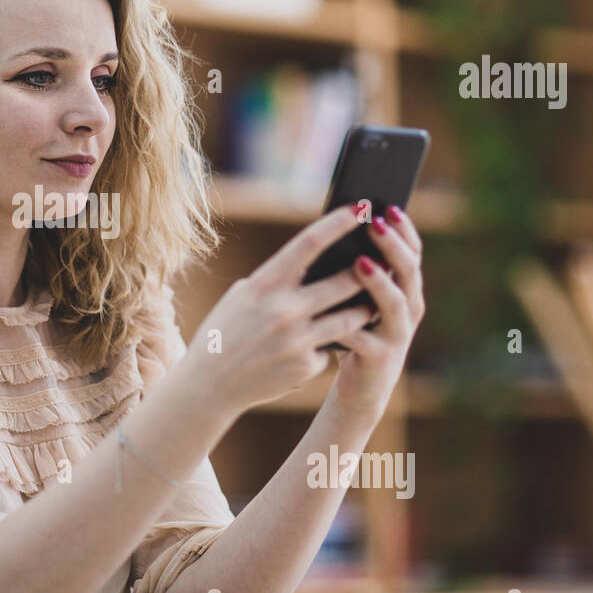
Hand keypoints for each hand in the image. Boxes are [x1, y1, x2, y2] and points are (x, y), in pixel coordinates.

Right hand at [179, 204, 375, 416]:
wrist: (209, 384)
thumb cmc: (224, 332)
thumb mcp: (244, 296)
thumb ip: (278, 280)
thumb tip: (316, 262)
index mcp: (264, 284)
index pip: (310, 243)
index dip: (339, 222)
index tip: (362, 208)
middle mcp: (283, 310)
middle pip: (344, 280)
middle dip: (368, 269)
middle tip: (382, 260)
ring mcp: (297, 340)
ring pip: (351, 317)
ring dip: (364, 308)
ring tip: (368, 303)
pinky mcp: (306, 366)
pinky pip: (330, 348)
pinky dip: (325, 346)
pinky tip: (308, 350)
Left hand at [331, 205, 425, 413]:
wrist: (361, 388)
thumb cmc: (355, 333)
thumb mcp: (359, 299)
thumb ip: (357, 273)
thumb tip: (338, 230)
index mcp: (406, 290)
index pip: (412, 253)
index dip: (404, 230)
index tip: (390, 207)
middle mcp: (409, 310)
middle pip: (408, 272)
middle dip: (393, 245)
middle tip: (376, 223)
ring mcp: (397, 335)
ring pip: (394, 303)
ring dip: (378, 281)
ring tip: (361, 261)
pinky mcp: (380, 358)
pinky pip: (366, 338)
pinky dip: (352, 324)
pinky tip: (336, 311)